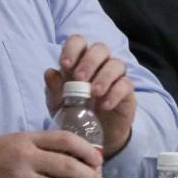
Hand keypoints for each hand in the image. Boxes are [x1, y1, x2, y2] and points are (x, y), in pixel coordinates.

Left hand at [43, 34, 136, 156]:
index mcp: (80, 61)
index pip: (79, 42)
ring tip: (94, 93)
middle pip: (100, 48)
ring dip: (104, 76)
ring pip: (116, 64)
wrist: (91, 135)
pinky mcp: (126, 92)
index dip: (72, 48)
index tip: (65, 64)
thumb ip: (53, 89)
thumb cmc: (74, 112)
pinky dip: (115, 93)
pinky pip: (126, 85)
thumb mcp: (58, 104)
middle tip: (80, 78)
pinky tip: (105, 105)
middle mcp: (100, 64)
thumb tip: (50, 72)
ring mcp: (115, 76)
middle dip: (89, 61)